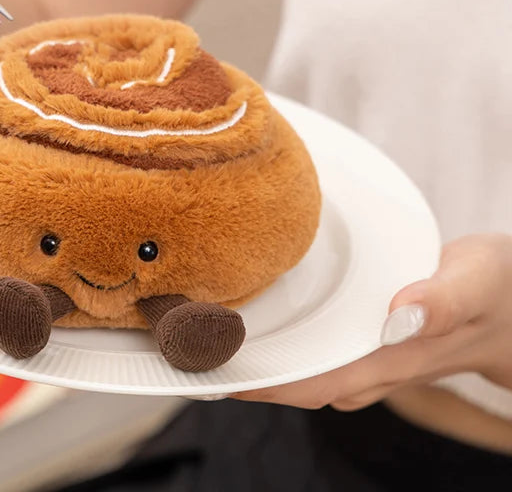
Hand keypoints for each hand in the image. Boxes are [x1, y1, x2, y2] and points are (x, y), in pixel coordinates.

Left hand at [231, 234, 511, 410]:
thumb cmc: (498, 290)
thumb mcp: (477, 282)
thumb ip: (442, 301)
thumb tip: (398, 316)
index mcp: (392, 358)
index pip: (310, 384)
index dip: (256, 384)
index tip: (207, 368)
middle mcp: (373, 366)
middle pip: (293, 383)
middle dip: (241, 374)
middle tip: (187, 346)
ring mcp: (370, 357)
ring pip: (301, 369)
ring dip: (257, 358)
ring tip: (205, 334)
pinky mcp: (368, 340)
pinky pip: (315, 350)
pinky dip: (282, 341)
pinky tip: (256, 320)